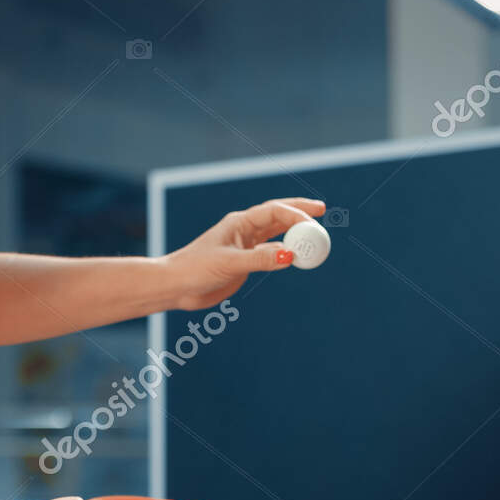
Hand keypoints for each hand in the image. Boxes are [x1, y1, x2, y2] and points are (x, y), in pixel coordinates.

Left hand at [163, 196, 327, 309]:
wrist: (177, 287)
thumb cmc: (195, 269)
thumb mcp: (229, 264)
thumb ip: (260, 259)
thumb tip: (289, 254)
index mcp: (239, 223)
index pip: (274, 212)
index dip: (296, 213)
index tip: (314, 223)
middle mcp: (244, 231)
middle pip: (278, 216)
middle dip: (300, 213)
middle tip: (323, 212)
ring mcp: (245, 246)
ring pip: (276, 233)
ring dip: (295, 232)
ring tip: (314, 234)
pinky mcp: (244, 262)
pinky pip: (271, 252)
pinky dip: (285, 250)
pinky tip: (295, 253)